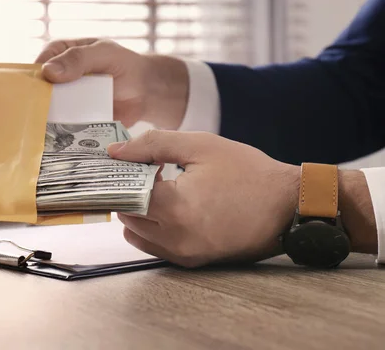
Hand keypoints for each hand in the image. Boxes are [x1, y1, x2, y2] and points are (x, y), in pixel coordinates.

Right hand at [35, 38, 189, 129]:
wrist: (145, 93)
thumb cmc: (124, 65)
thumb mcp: (103, 53)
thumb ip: (78, 59)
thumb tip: (48, 71)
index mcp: (60, 54)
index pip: (38, 65)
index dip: (32, 78)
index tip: (31, 92)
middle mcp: (58, 78)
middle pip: (37, 91)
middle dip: (34, 103)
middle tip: (32, 116)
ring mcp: (65, 101)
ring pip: (46, 111)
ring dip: (43, 122)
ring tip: (39, 134)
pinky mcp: (73, 121)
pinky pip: (60, 128)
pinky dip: (57, 135)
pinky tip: (53, 144)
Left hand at [107, 130, 300, 266]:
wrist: (290, 206)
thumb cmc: (249, 172)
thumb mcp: (200, 145)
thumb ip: (152, 145)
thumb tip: (115, 152)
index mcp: (177, 208)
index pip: (126, 192)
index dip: (124, 172)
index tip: (128, 158)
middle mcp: (176, 239)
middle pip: (126, 215)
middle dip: (127, 191)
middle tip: (139, 170)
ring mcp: (184, 254)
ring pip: (135, 234)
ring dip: (136, 210)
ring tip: (154, 187)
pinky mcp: (192, 261)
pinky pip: (154, 246)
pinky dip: (150, 227)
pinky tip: (164, 205)